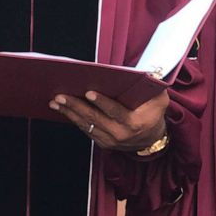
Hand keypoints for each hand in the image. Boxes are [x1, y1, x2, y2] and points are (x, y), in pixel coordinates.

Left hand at [50, 89, 168, 151]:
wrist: (152, 140)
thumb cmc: (154, 113)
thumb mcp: (160, 99)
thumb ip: (153, 86)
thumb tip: (144, 72)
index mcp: (134, 123)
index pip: (115, 111)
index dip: (102, 102)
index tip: (88, 92)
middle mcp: (120, 134)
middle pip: (94, 119)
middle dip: (76, 106)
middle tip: (61, 95)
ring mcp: (109, 141)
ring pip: (86, 125)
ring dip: (69, 113)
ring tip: (55, 101)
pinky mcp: (102, 143)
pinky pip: (85, 130)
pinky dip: (73, 119)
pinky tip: (62, 109)